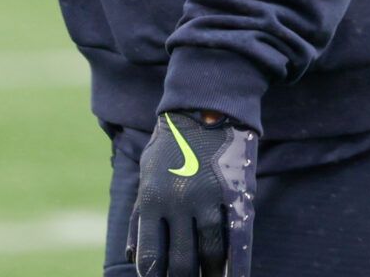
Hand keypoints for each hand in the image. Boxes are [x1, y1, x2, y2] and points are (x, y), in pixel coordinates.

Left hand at [129, 109, 256, 276]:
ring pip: (209, 252)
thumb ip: (138, 216)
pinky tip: (234, 274)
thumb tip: (133, 256)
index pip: (151, 255)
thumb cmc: (169, 145)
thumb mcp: (146, 175)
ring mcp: (206, 198)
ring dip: (210, 274)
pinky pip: (234, 233)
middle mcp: (176, 203)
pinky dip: (235, 260)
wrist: (202, 109)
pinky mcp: (231, 191)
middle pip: (180, 260)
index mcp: (150, 200)